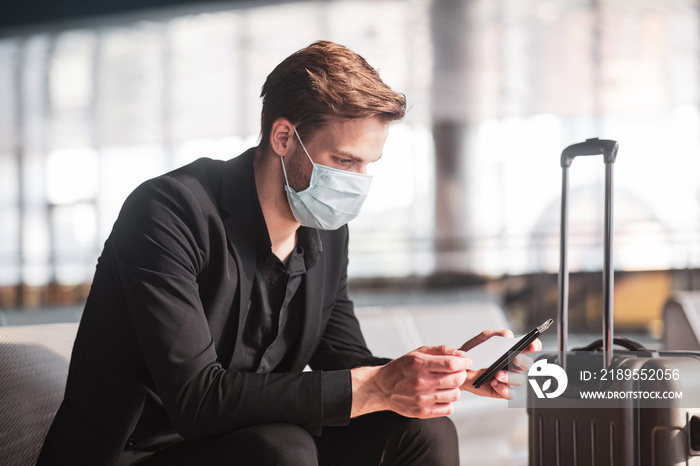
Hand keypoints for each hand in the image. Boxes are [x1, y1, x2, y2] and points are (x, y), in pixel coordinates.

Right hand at [351, 345, 471, 418]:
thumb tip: (461, 354)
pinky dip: (448, 402)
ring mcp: (422, 398)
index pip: (451, 363)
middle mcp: (421, 381)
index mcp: (420, 364)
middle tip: (456, 372)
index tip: (466, 362)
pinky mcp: (422, 412)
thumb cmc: (402, 368)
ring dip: (454, 388)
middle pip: (456, 379)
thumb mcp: (418, 352)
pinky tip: (440, 395)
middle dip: (461, 374)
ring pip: (455, 394)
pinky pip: (448, 408)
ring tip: (445, 385)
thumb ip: (440, 351)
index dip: (464, 362)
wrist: (382, 387)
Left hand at [459, 329, 541, 399]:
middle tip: (514, 358)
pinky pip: (510, 394)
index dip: (534, 346)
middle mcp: (513, 365)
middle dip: (523, 361)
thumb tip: (509, 335)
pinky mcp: (501, 390)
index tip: (533, 345)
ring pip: (519, 380)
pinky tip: (493, 383)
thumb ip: (496, 335)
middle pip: (527, 364)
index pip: (529, 348)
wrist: (459, 366)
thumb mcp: (482, 339)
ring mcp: (508, 378)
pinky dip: (503, 389)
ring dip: (510, 377)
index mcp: (512, 350)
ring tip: (497, 374)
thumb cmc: (474, 352)